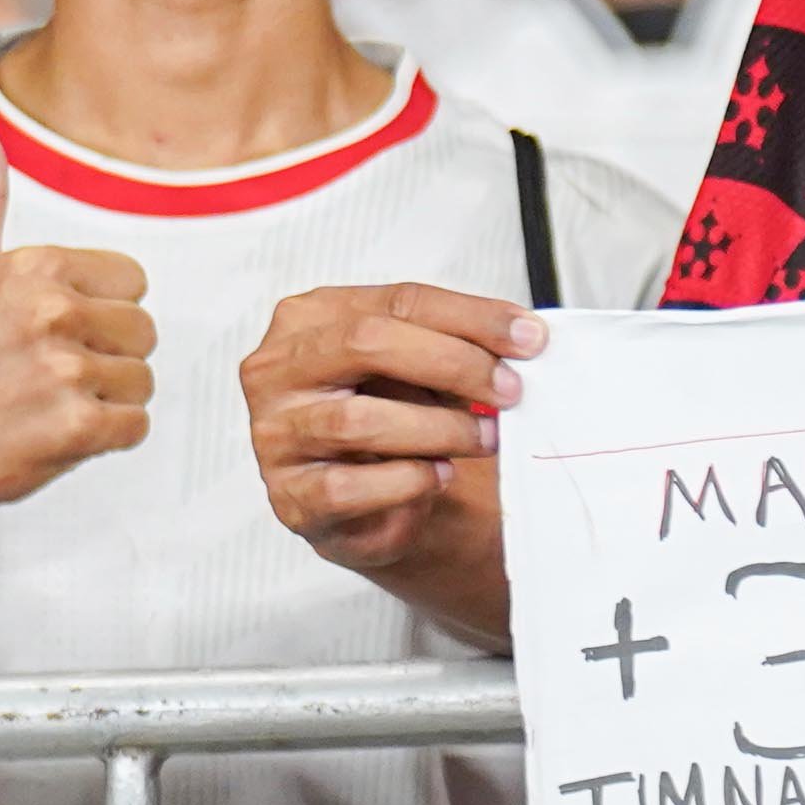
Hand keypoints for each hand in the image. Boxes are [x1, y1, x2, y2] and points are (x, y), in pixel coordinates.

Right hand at [0, 120, 154, 544]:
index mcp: (34, 265)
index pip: (132, 281)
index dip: (99, 311)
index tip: (52, 331)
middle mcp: (51, 310)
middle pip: (144, 330)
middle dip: (107, 356)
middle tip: (47, 373)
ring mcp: (63, 369)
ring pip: (143, 380)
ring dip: (106, 399)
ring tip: (48, 402)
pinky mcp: (74, 426)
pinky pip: (135, 425)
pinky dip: (105, 437)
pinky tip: (55, 432)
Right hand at [243, 279, 538, 575]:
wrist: (369, 503)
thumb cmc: (391, 419)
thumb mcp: (418, 368)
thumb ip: (454, 344)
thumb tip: (522, 338)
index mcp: (308, 319)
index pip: (397, 301)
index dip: (471, 317)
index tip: (529, 337)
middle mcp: (277, 370)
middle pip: (367, 342)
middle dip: (455, 364)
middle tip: (510, 389)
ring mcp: (275, 435)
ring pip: (358, 419)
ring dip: (440, 429)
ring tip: (484, 439)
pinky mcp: (290, 497)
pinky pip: (348, 486)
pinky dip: (407, 481)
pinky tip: (439, 476)